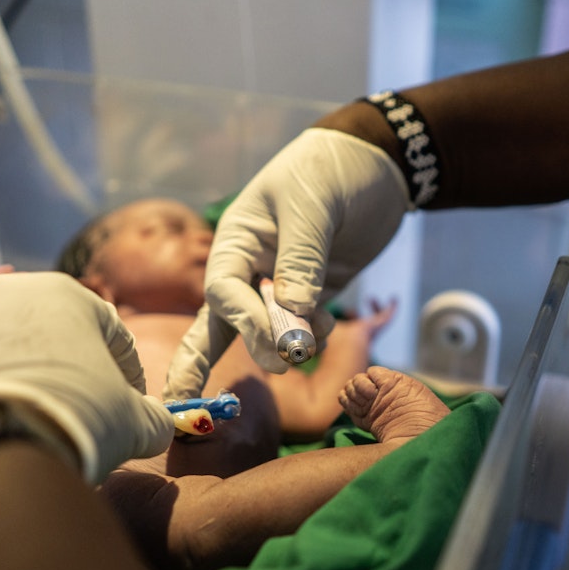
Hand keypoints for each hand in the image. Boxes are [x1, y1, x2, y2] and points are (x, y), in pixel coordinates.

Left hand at [0, 272, 173, 484]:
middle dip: (62, 371)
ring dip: (9, 378)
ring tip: (20, 423)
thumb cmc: (72, 421)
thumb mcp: (133, 425)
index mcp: (66, 294)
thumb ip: (153, 419)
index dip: (127, 372)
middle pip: (45, 334)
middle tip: (72, 415)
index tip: (130, 405)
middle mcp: (2, 292)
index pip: (110, 331)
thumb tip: (156, 425)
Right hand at [164, 128, 407, 398]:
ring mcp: (277, 286)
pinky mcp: (308, 298)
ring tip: (313, 338)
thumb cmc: (333, 170)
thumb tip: (294, 313)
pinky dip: (314, 336)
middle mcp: (248, 268)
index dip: (246, 322)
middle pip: (216, 323)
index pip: (225, 291)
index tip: (277, 345)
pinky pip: (301, 330)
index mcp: (235, 240)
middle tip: (190, 404)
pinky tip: (331, 322)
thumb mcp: (314, 204)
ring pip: (262, 334)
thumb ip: (301, 259)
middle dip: (198, 363)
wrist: (378, 165)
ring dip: (285, 347)